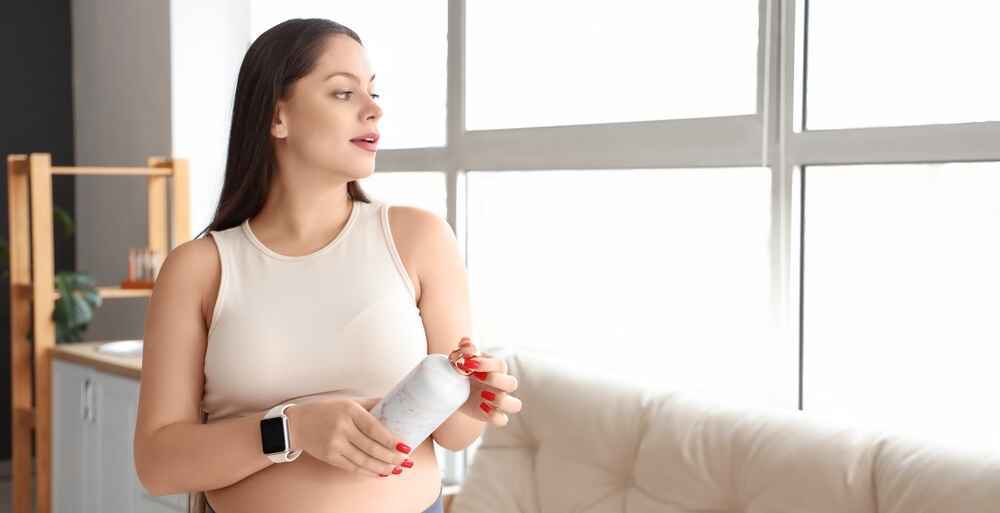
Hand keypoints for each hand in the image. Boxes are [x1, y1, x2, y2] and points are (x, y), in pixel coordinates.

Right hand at [285, 397, 412, 477]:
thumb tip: (394, 405)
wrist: (298, 424)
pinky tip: (380, 473)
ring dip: (382, 467)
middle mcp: (342, 427)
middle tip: (405, 461)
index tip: (405, 446)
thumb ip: (371, 405)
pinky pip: (352, 467)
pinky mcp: (329, 457)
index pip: (374, 428)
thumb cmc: (327, 411)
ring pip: (363, 460)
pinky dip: (368, 472)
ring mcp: (334, 444)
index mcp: (349, 411)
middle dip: (391, 457)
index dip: (391, 440)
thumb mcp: (349, 402)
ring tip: (397, 469)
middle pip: (371, 447)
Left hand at [453, 338, 522, 425]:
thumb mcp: (460, 358)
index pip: (500, 365)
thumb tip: (466, 343)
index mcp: (496, 369)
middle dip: (493, 380)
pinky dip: (493, 415)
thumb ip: (465, 350)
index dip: (486, 364)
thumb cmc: (461, 371)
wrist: (450, 388)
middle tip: (474, 377)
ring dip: (500, 400)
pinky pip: (502, 420)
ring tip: (482, 395)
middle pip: (512, 383)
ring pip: (515, 405)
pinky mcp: (492, 415)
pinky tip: (480, 406)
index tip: (468, 363)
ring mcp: (499, 401)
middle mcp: (502, 385)